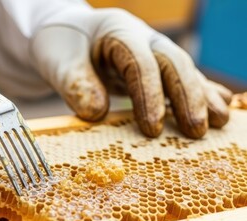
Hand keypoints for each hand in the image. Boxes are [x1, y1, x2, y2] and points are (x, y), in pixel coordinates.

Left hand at [29, 6, 231, 137]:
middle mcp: (141, 39)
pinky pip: (177, 77)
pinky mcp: (151, 67)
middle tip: (196, 130)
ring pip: (182, 70)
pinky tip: (218, 104)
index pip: (140, 63)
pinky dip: (197, 91)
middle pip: (172, 63)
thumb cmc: (59, 46)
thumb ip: (75, 84)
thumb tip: (97, 114)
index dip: (149, 96)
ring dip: (200, 96)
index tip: (152, 129)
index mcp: (117, 31)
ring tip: (220, 121)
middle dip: (187, 96)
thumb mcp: (58, 63)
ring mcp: (149, 51)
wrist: (62, 35)